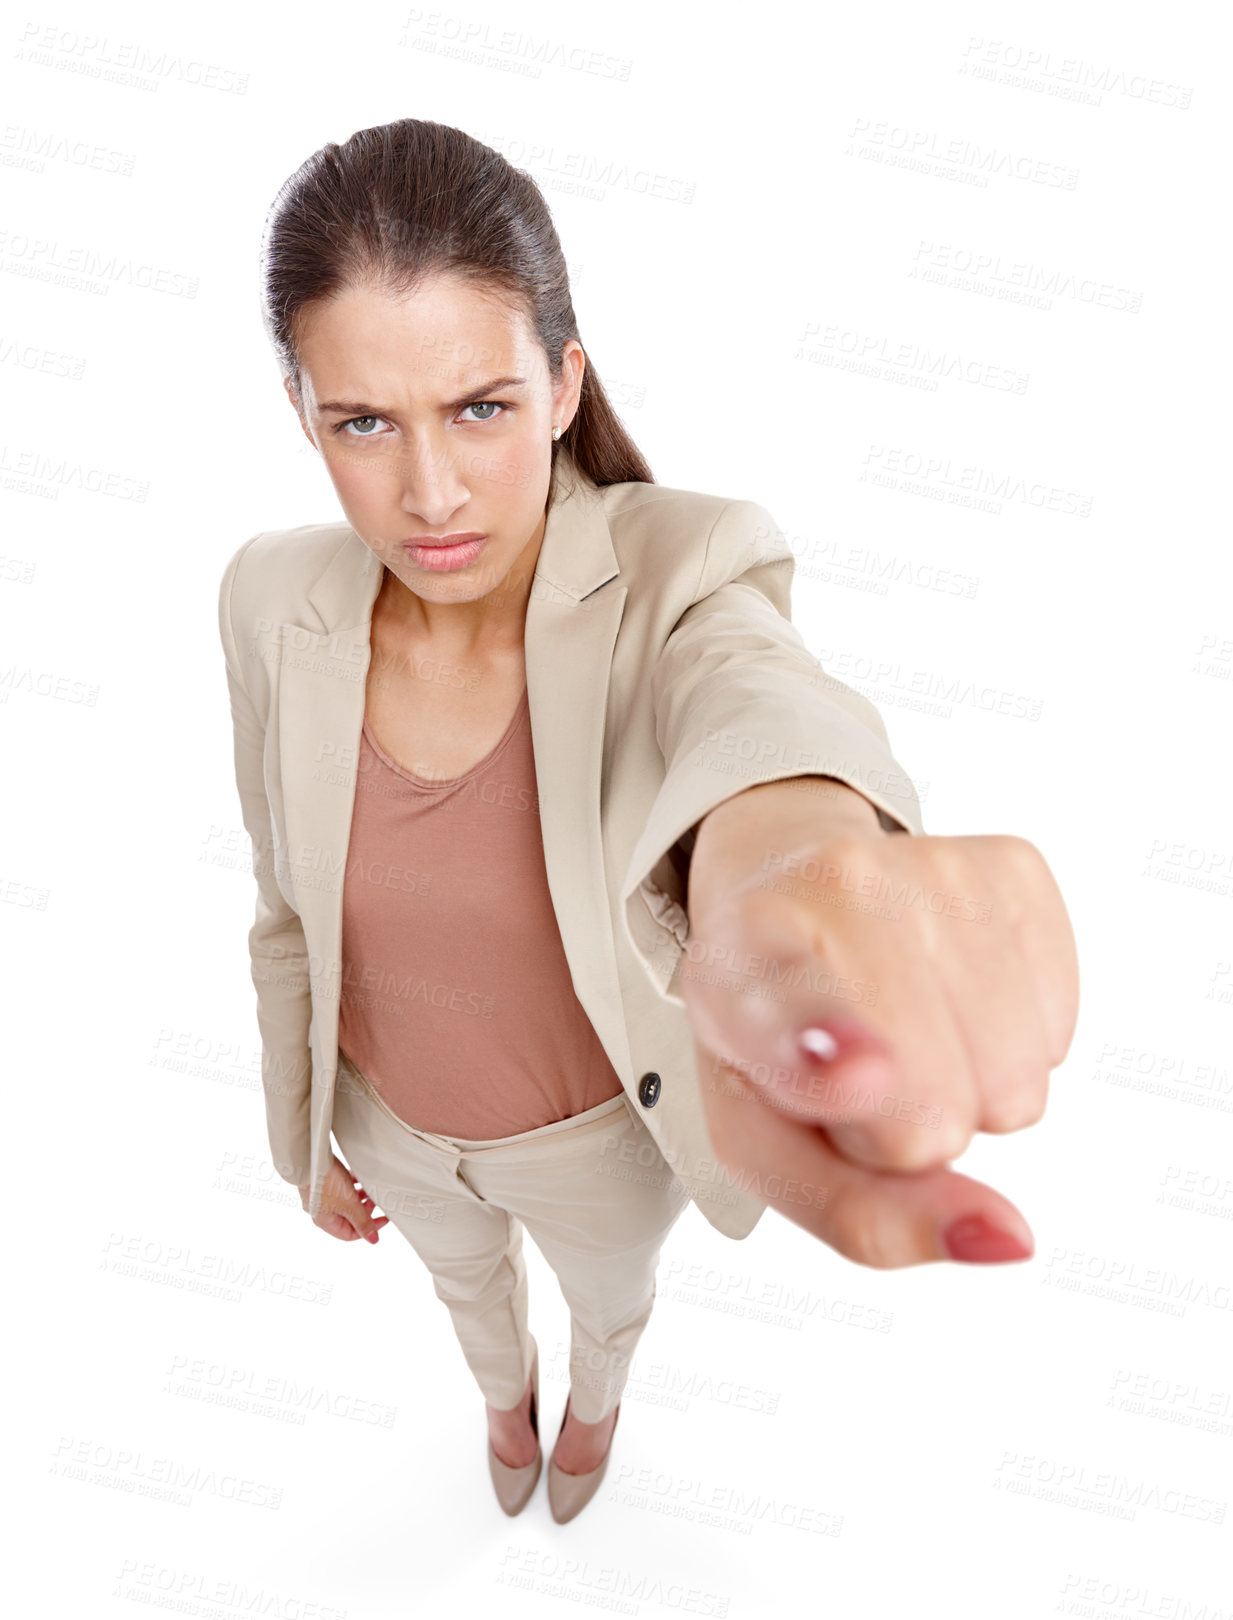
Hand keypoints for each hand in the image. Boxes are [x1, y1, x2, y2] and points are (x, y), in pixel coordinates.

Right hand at [298, 1153, 390, 1242]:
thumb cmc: (324, 1182)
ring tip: (368, 1189)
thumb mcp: (349, 1204)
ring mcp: (320, 1195)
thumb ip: (363, 1221)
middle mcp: (321, 1210)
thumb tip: (373, 1240)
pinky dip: (351, 1185)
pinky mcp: (322, 1181)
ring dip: (359, 1197)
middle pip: (348, 1217)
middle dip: (364, 1210)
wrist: (310, 1156)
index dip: (368, 1228)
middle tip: (375, 1201)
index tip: (383, 1218)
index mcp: (324, 1221)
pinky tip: (357, 1177)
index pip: (349, 1234)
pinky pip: (340, 1187)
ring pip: (345, 1201)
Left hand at [682, 831, 1078, 1268]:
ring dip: (967, 1085)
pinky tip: (948, 992)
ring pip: (1016, 1081)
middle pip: (935, 1111)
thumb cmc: (775, 1035)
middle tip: (859, 1073)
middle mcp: (833, 889)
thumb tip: (1010, 1239)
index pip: (793, 1018)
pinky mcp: (1011, 864)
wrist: (788, 884)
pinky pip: (1058, 1030)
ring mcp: (930, 865)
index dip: (830, 1055)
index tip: (857, 1076)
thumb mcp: (769, 1143)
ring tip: (903, 1028)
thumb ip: (866, 1218)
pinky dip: (1015, 1037)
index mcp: (740, 962)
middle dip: (910, 1129)